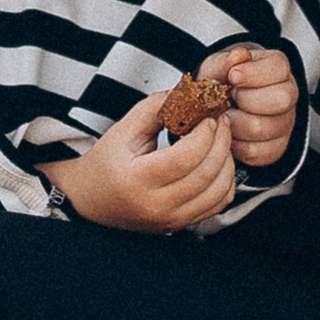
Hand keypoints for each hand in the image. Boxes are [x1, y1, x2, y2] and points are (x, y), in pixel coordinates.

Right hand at [56, 74, 239, 231]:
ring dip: (228, 163)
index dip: (204, 134)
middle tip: (221, 122)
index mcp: (137, 180)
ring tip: (220, 141)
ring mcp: (171, 219)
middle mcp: (156, 206)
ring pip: (218, 193)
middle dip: (222, 142)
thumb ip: (154, 109)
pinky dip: (225, 183)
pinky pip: (217, 206)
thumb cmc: (105, 164)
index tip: (207, 116)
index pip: (185, 158)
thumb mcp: (122, 130)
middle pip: (206, 175)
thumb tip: (187, 95)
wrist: (92, 199)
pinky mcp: (181, 224)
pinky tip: (218, 164)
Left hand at [221, 44, 298, 168]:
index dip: (254, 74)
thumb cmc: (223, 82)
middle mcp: (288, 95)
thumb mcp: (218, 66)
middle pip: (280, 100)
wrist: (218, 104)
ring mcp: (284, 123)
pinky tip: (230, 133)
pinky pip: (256, 152)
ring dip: (236, 124)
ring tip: (226, 115)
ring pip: (264, 129)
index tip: (233, 76)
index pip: (279, 69)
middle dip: (247, 99)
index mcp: (278, 69)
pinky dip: (236, 145)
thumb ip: (226, 61)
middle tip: (230, 97)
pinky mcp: (275, 148)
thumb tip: (238, 56)